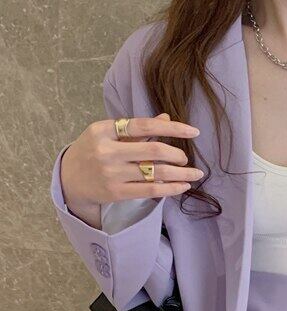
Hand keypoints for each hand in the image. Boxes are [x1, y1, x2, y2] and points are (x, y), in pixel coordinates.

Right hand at [60, 112, 203, 216]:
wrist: (68, 180)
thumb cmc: (93, 152)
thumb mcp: (108, 134)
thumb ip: (137, 128)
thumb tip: (166, 118)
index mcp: (104, 130)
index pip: (144, 125)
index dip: (172, 128)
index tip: (194, 131)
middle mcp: (107, 151)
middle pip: (153, 150)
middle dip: (177, 154)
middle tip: (186, 158)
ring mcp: (111, 173)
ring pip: (155, 173)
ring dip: (181, 174)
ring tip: (195, 174)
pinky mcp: (116, 193)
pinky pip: (151, 190)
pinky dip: (171, 188)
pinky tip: (183, 186)